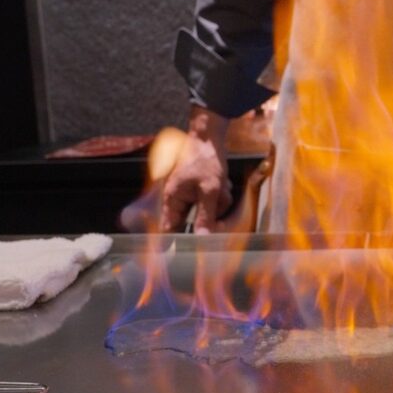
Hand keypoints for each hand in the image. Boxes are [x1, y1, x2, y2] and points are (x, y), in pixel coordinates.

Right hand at [160, 105, 231, 233]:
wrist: (208, 138)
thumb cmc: (204, 160)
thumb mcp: (209, 189)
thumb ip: (205, 215)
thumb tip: (202, 238)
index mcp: (173, 199)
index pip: (169, 228)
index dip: (175, 241)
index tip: (180, 255)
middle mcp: (180, 199)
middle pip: (197, 220)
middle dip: (213, 210)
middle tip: (219, 196)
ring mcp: (192, 195)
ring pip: (210, 211)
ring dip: (220, 199)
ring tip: (221, 184)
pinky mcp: (202, 190)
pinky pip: (215, 201)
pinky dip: (221, 193)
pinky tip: (223, 182)